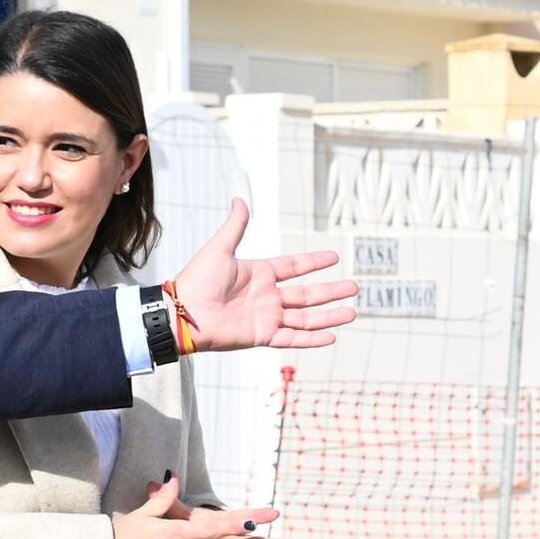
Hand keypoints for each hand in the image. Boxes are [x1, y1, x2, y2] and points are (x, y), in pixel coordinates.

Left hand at [163, 199, 358, 352]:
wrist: (184, 312)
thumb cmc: (197, 279)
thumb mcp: (220, 248)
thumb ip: (235, 226)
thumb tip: (240, 199)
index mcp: (260, 274)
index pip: (295, 267)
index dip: (314, 262)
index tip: (335, 257)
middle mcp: (267, 296)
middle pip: (308, 294)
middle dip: (332, 291)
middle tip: (355, 287)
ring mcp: (267, 317)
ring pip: (306, 317)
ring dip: (329, 316)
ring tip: (352, 311)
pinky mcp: (263, 336)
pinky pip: (293, 338)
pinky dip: (312, 339)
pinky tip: (331, 337)